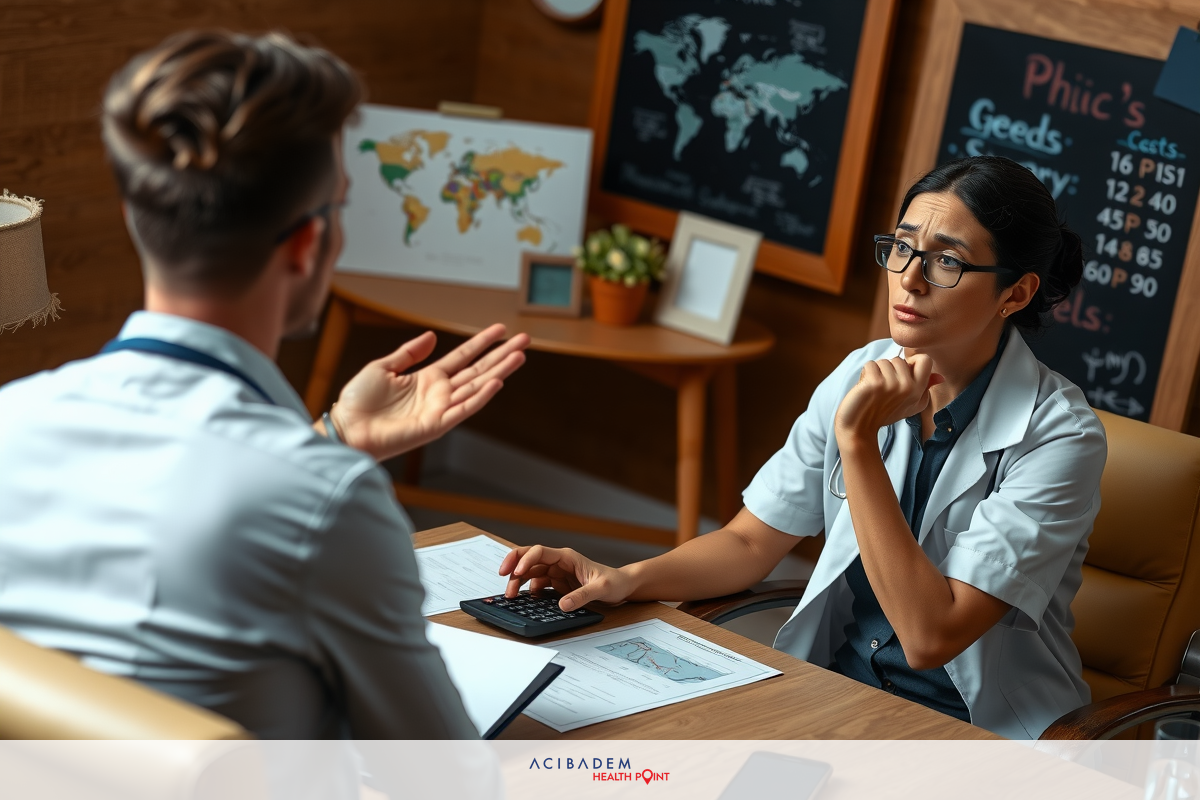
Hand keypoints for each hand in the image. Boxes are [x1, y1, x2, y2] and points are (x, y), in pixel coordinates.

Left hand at [331, 324, 528, 460]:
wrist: (346, 427)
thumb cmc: (359, 401)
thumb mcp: (383, 367)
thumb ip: (409, 353)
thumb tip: (431, 336)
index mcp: (428, 378)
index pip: (463, 356)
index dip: (482, 342)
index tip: (501, 330)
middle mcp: (439, 393)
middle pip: (478, 369)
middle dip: (502, 355)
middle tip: (524, 340)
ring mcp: (440, 409)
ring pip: (477, 386)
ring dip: (500, 371)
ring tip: (519, 356)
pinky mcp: (436, 425)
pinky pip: (464, 409)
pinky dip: (481, 396)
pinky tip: (497, 382)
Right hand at [498, 545, 632, 611]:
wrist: (621, 587)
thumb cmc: (614, 582)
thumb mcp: (601, 589)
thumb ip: (582, 596)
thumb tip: (562, 605)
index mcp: (567, 557)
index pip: (540, 552)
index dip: (525, 559)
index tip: (516, 571)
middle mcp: (558, 563)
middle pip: (529, 559)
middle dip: (513, 566)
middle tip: (503, 578)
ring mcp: (556, 573)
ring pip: (529, 573)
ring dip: (518, 581)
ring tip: (511, 596)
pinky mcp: (556, 584)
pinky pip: (536, 585)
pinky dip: (527, 591)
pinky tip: (523, 599)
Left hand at [834, 354, 943, 445]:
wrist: (859, 428)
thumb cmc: (884, 414)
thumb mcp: (910, 404)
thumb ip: (925, 388)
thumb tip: (940, 377)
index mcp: (919, 392)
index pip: (925, 360)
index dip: (911, 362)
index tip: (901, 374)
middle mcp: (908, 388)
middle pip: (900, 359)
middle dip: (889, 369)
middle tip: (883, 387)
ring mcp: (891, 385)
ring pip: (884, 361)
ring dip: (876, 372)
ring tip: (874, 388)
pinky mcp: (874, 383)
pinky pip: (870, 364)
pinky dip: (865, 373)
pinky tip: (865, 387)